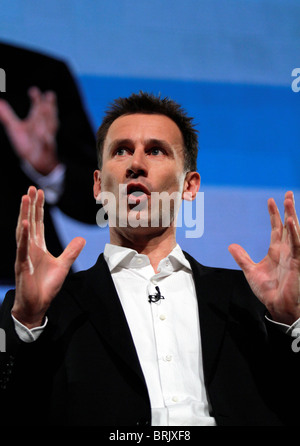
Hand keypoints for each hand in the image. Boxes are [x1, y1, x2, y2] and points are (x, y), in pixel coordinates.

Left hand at [0, 87, 58, 174]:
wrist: (37, 161)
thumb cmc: (27, 142)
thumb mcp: (15, 128)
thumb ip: (7, 115)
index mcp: (37, 119)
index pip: (38, 106)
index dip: (37, 98)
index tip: (33, 90)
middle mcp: (44, 126)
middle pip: (48, 113)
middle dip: (48, 104)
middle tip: (49, 94)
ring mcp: (46, 137)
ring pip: (50, 125)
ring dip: (48, 118)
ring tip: (46, 109)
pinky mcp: (46, 149)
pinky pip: (47, 143)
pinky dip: (46, 140)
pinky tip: (44, 137)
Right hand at [12, 186, 85, 327]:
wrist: (36, 305)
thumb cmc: (46, 286)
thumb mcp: (64, 265)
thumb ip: (71, 251)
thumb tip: (81, 238)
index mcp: (38, 247)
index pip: (38, 223)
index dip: (39, 208)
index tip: (40, 192)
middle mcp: (29, 248)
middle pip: (30, 222)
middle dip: (31, 205)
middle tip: (31, 188)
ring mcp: (24, 255)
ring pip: (24, 231)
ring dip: (25, 213)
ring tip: (25, 198)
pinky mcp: (22, 265)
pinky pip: (23, 248)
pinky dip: (24, 236)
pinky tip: (25, 223)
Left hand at [229, 191, 299, 324]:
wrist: (277, 306)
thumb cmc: (268, 291)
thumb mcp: (250, 271)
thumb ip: (242, 258)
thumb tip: (231, 246)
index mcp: (276, 251)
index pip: (276, 228)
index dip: (274, 214)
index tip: (271, 201)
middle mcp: (286, 250)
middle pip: (288, 225)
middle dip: (288, 209)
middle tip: (288, 194)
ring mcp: (293, 255)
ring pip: (294, 231)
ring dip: (292, 216)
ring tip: (289, 201)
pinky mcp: (297, 262)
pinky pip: (297, 245)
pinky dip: (295, 233)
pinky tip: (291, 222)